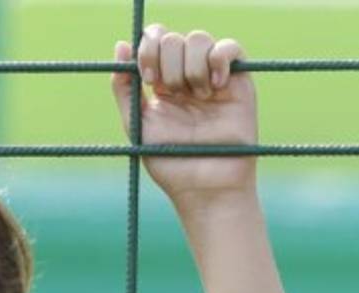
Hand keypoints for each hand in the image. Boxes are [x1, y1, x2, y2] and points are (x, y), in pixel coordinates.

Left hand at [111, 26, 257, 205]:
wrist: (206, 186)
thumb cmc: (171, 164)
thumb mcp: (137, 125)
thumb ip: (124, 89)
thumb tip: (120, 46)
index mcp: (160, 84)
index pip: (153, 43)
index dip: (148, 49)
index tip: (147, 78)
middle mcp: (186, 77)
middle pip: (174, 39)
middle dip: (167, 61)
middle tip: (171, 90)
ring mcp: (212, 77)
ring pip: (199, 39)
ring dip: (191, 65)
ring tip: (197, 96)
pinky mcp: (238, 82)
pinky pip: (230, 47)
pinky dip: (219, 58)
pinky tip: (214, 86)